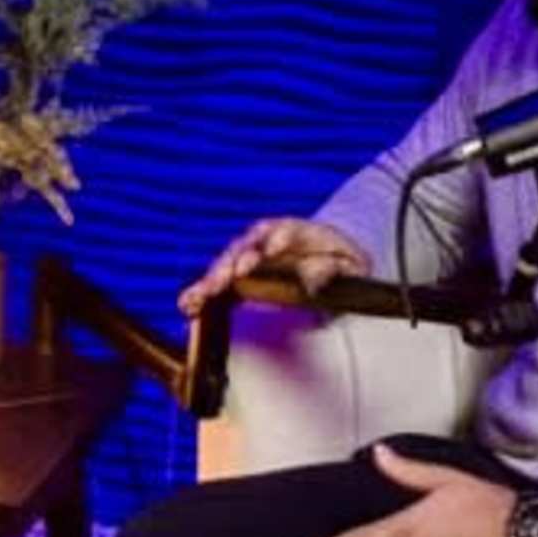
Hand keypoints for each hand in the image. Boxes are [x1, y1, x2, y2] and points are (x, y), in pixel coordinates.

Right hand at [180, 216, 369, 314]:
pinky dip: (201, 293)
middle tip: (231, 275)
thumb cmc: (340, 263)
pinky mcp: (236, 275)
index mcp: (296, 231)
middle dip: (238, 260)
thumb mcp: (350, 266)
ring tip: (202, 295)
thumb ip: (333, 269)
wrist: (325, 256)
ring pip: (227, 263)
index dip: (278, 239)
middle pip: (247, 246)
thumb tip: (314, 280)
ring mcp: (248, 255)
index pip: (285, 231)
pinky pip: (216, 282)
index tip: (272, 250)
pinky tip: (187, 305)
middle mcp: (266, 240)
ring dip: (214, 278)